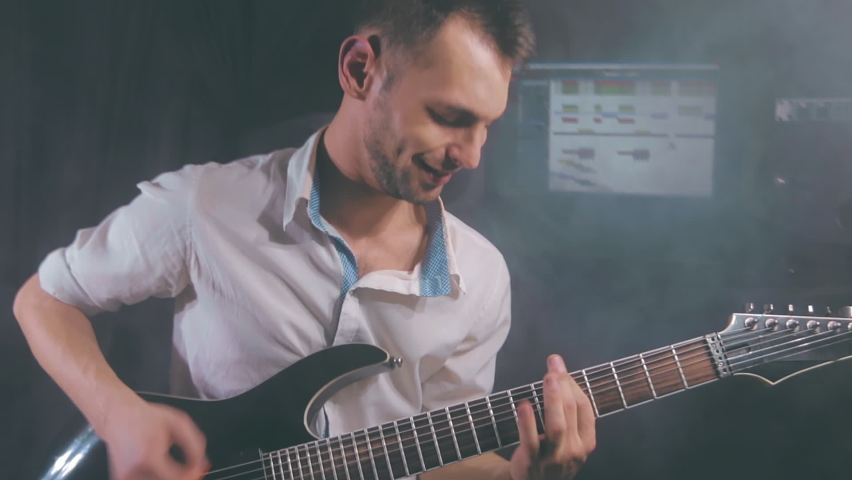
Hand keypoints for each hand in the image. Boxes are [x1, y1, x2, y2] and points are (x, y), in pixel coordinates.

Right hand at [101, 399, 209, 479]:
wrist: (116, 415)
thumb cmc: (149, 417)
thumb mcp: (179, 422)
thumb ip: (195, 444)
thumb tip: (202, 465)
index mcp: (149, 456)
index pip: (176, 478)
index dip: (192, 475)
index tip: (197, 467)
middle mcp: (134, 471)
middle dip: (182, 477)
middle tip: (189, 468)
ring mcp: (125, 478)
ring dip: (168, 477)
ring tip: (171, 465)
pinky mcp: (121, 479)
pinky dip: (156, 476)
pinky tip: (159, 468)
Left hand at [510, 355, 595, 479]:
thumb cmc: (554, 456)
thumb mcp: (570, 440)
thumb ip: (569, 413)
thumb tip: (560, 375)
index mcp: (586, 441)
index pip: (585, 408)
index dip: (574, 384)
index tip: (561, 367)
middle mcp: (574, 449)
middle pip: (571, 412)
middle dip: (563, 385)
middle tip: (553, 366)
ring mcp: (554, 457)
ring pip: (557, 426)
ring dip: (553, 399)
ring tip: (549, 378)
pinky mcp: (532, 462)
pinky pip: (530, 440)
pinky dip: (527, 422)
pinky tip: (523, 405)